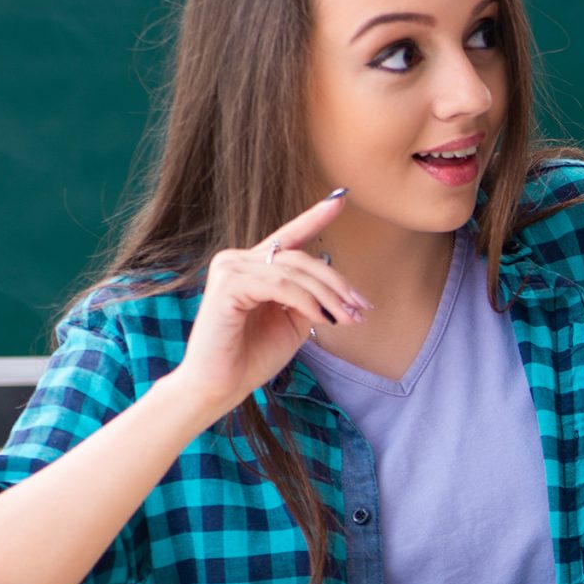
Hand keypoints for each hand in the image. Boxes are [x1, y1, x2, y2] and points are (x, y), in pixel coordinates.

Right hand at [174, 193, 370, 414]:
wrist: (220, 386)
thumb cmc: (252, 356)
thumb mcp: (292, 322)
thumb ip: (308, 297)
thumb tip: (334, 282)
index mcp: (253, 266)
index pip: (289, 236)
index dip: (315, 216)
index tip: (341, 197)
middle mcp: (238, 260)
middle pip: (301, 258)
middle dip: (337, 284)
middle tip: (362, 308)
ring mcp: (229, 269)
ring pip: (294, 272)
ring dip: (328, 296)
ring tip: (349, 318)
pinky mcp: (227, 285)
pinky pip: (280, 286)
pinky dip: (307, 301)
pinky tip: (323, 319)